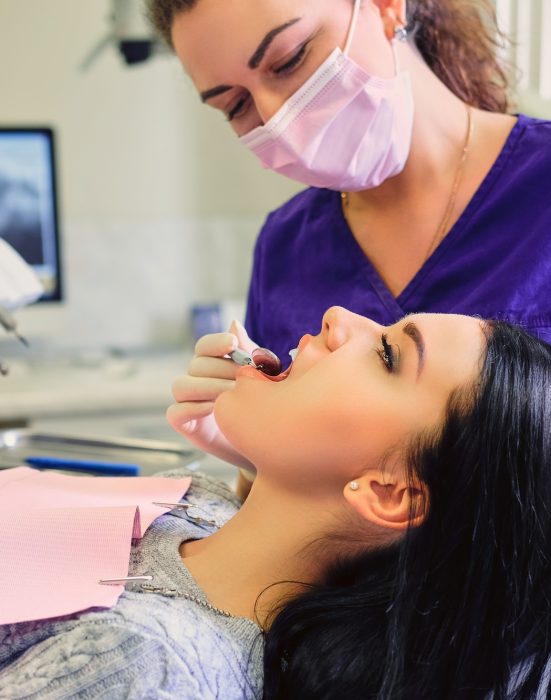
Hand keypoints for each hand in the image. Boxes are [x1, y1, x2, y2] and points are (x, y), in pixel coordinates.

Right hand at [167, 320, 256, 472]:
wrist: (262, 445)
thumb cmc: (262, 407)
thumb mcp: (261, 378)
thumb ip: (249, 353)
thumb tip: (234, 324)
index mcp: (213, 363)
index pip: (204, 346)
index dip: (216, 342)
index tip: (233, 344)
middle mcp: (196, 378)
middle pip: (197, 365)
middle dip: (222, 369)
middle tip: (245, 379)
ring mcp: (187, 401)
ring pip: (181, 385)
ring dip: (207, 387)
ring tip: (232, 394)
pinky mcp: (184, 423)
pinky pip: (175, 412)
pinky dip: (192, 408)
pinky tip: (215, 409)